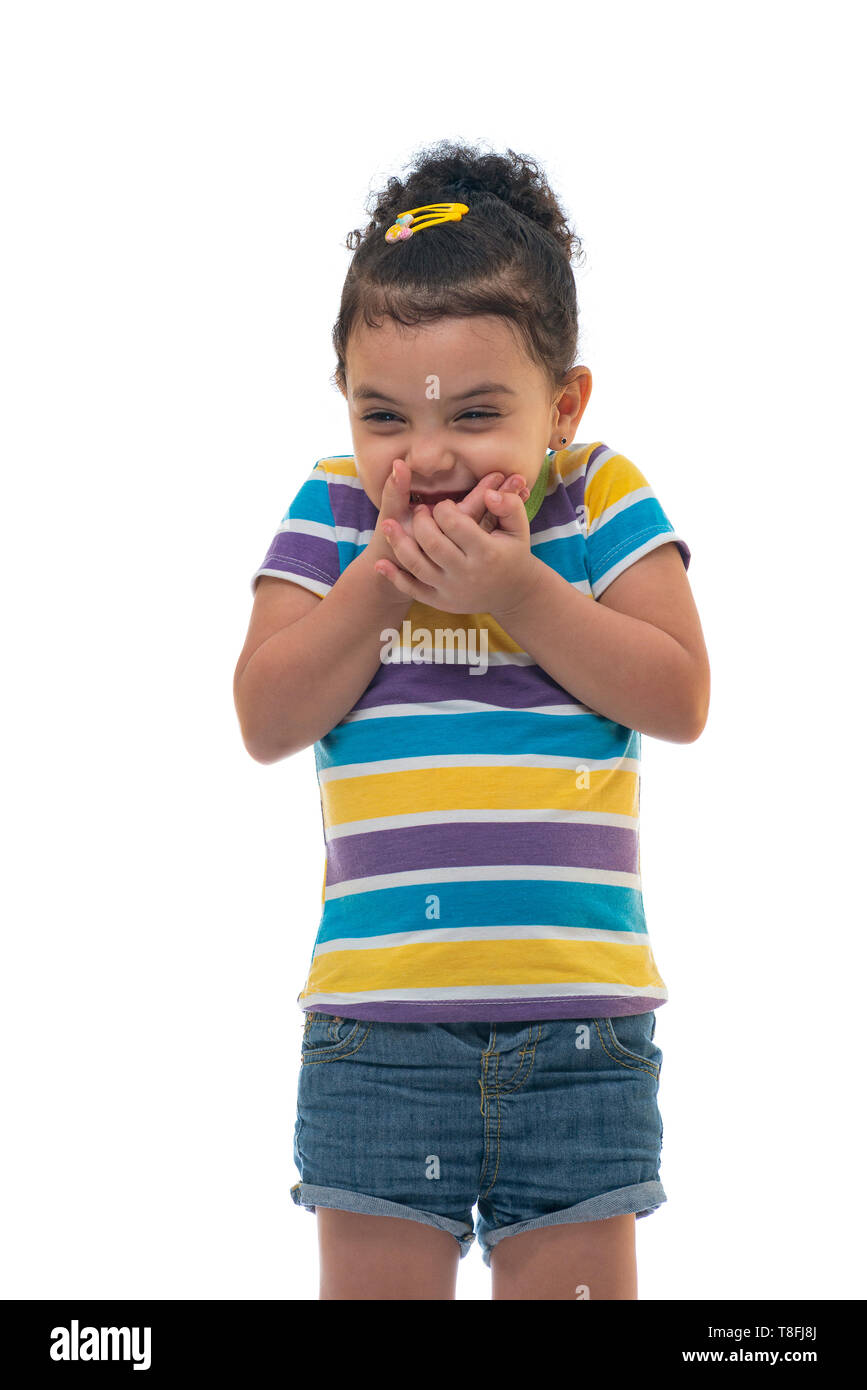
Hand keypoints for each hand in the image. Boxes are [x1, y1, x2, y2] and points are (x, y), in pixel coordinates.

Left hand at [374, 476, 539, 615]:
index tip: (443, 506)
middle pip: (432, 542)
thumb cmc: (513, 552)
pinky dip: (394, 576)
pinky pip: (412, 590)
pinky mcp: (440, 602)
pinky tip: (381, 562)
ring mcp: (451, 590)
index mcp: (487, 552)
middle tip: (420, 511)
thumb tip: (489, 492)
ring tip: (389, 525)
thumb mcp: (518, 528)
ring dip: (398, 543)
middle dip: (421, 521)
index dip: (443, 509)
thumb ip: (509, 505)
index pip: (454, 523)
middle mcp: (467, 573)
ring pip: (416, 565)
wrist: (512, 593)